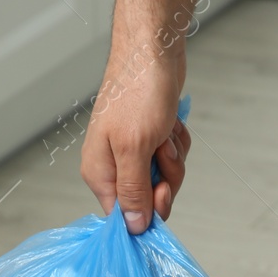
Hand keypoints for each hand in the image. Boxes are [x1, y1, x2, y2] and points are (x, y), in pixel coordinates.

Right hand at [80, 48, 189, 233]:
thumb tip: (132, 227)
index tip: (161, 192)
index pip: (122, 216)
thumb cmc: (138, 91)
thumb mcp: (135, 148)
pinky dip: (177, 142)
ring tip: (164, 131)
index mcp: (100, 173)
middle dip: (166, 177)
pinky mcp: (152, 140)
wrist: (153, 49)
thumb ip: (133, 191)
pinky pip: (172, 158)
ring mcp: (134, 153)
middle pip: (149, 200)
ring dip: (173, 157)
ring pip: (165, 179)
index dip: (146, 212)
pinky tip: (170, 123)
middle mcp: (114, 166)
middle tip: (163, 151)